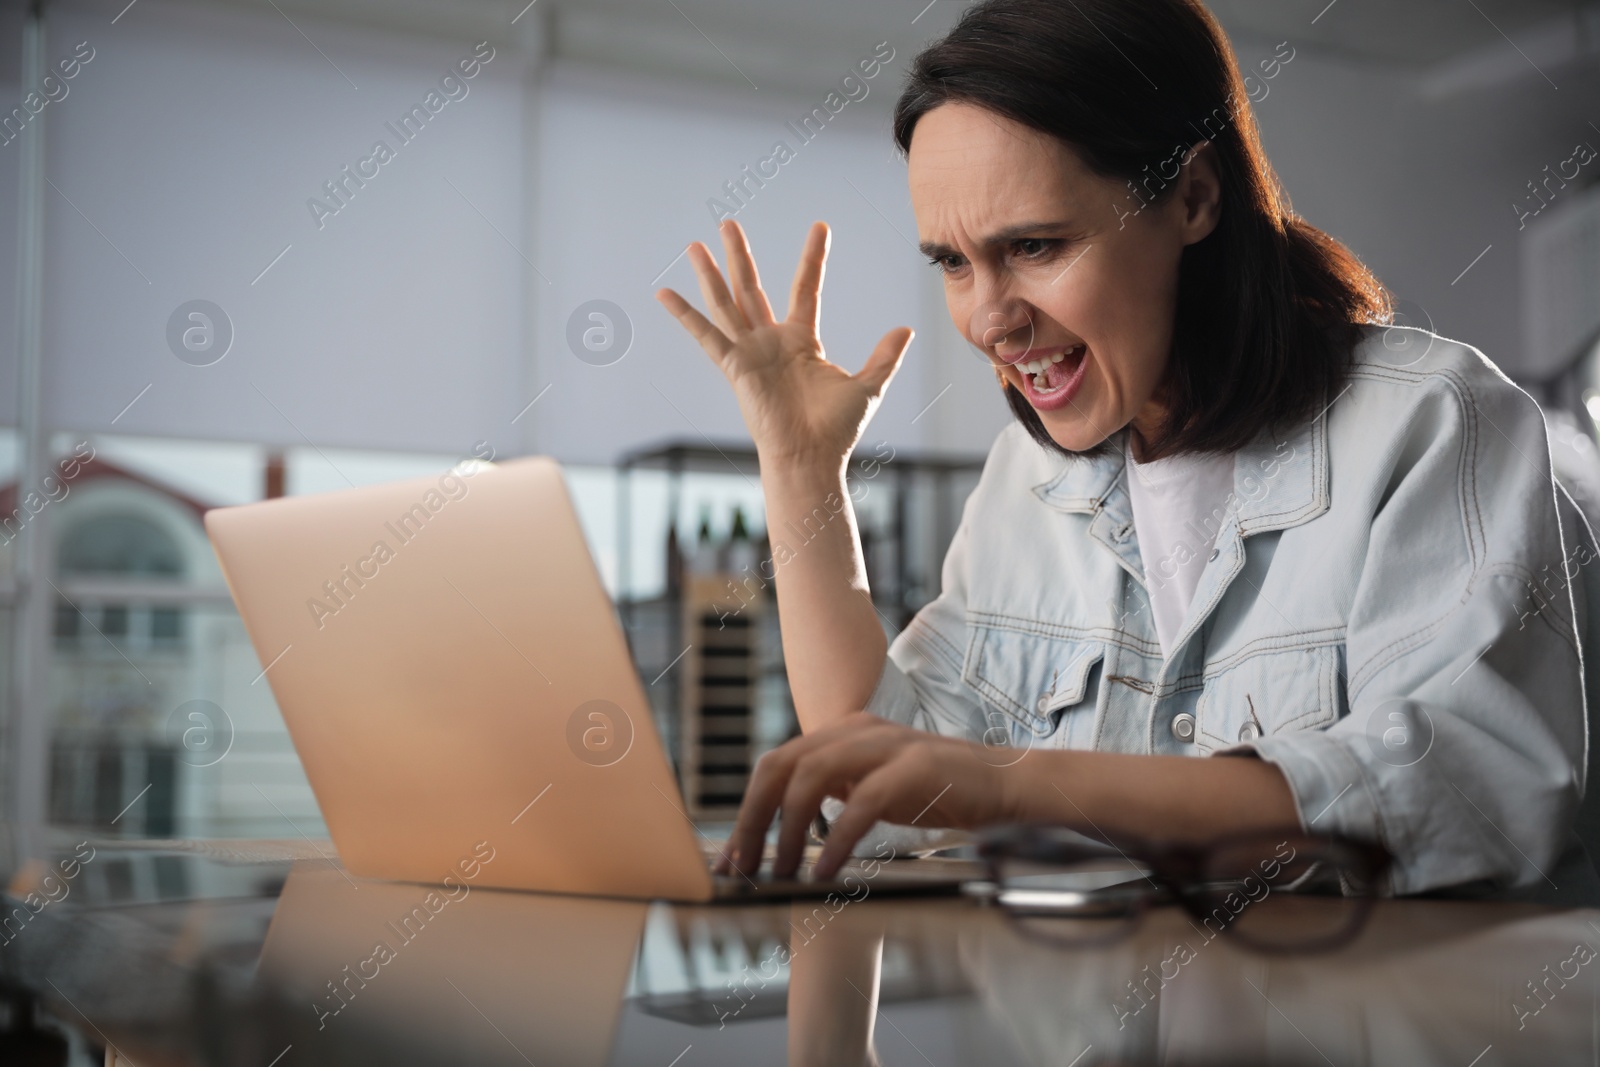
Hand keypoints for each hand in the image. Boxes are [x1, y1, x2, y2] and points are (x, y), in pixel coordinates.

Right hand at [655, 219, 913, 466]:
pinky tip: (664, 293)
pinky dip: (685, 315)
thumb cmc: (836, 429)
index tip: (820, 227)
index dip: (812, 258)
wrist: (811, 457)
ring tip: (695, 245)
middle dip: (739, 256)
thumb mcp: (868, 386)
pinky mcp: (735, 367)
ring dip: (711, 273)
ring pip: (726, 303)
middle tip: (728, 222)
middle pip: (751, 288)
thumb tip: (905, 329)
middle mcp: (771, 342)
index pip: (805, 288)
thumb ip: (883, 356)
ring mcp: (750, 352)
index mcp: (801, 341)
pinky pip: (706, 335)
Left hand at [716, 714, 1017, 880]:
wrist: (1007, 786)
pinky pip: (861, 802)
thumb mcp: (873, 787)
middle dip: (752, 819)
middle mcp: (858, 729)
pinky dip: (836, 838)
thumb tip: (778, 831)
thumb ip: (833, 792)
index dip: (745, 810)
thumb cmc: (938, 793)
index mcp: (842, 732)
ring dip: (786, 828)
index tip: (729, 860)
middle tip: (741, 869)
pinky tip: (825, 870)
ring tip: (779, 872)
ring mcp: (887, 744)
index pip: (776, 764)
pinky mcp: (916, 768)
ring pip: (812, 775)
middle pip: (781, 764)